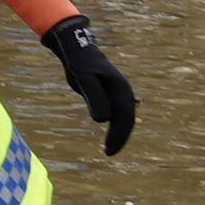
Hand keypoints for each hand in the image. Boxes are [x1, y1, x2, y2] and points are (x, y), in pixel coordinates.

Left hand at [40, 14, 136, 155]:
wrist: (79, 51)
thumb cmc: (81, 65)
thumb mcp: (85, 81)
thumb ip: (94, 98)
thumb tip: (103, 121)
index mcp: (121, 90)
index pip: (124, 118)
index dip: (119, 135)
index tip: (109, 150)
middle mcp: (123, 92)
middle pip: (126, 119)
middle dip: (119, 137)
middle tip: (108, 153)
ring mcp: (117, 93)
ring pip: (122, 117)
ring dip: (118, 132)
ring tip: (109, 148)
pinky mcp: (109, 94)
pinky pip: (115, 112)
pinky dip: (115, 124)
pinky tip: (115, 131)